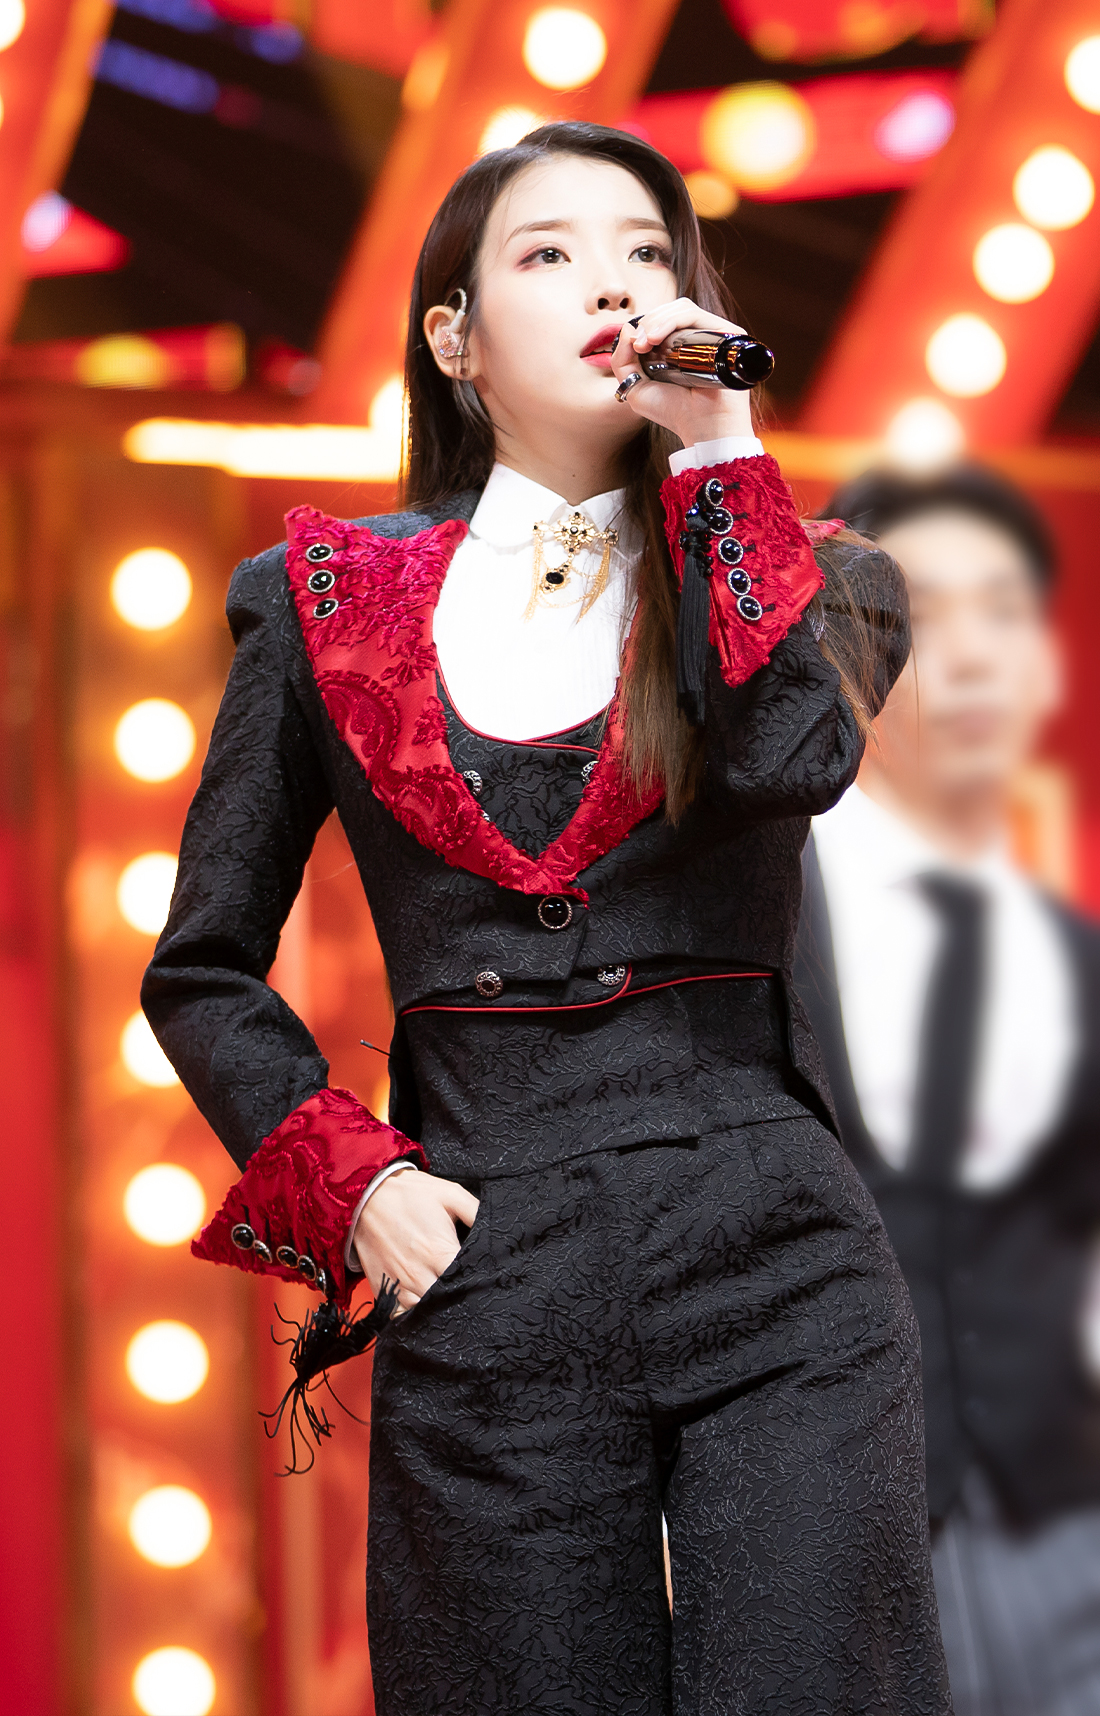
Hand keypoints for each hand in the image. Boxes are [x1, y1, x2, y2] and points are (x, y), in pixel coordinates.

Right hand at [352, 1171, 478, 1314]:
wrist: (366, 1195)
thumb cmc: (410, 1194)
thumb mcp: (451, 1193)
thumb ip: (476, 1212)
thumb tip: (497, 1230)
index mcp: (439, 1251)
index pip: (467, 1280)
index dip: (478, 1281)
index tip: (481, 1276)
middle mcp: (419, 1272)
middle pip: (448, 1300)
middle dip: (459, 1296)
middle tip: (465, 1288)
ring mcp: (399, 1283)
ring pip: (425, 1311)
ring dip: (437, 1306)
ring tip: (445, 1296)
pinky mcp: (383, 1288)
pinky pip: (399, 1315)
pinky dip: (411, 1314)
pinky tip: (420, 1303)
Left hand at [609, 297, 755, 446]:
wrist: (702, 427)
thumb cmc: (672, 411)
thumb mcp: (635, 386)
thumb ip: (622, 359)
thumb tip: (627, 327)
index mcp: (679, 346)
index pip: (661, 318)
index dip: (644, 325)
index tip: (634, 346)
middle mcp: (697, 337)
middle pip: (669, 310)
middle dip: (648, 323)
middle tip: (639, 346)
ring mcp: (712, 335)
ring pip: (681, 309)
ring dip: (656, 320)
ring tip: (646, 343)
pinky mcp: (725, 334)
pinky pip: (695, 315)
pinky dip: (671, 321)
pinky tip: (657, 338)